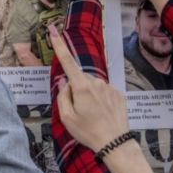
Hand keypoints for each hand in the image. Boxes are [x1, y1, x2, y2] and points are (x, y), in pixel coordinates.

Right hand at [50, 24, 129, 151]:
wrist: (115, 143)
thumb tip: (65, 84)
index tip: (53, 30)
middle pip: (79, 80)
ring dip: (89, 96)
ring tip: (93, 116)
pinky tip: (103, 115)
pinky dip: (100, 100)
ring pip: (92, 86)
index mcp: (81, 87)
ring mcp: (109, 87)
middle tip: (79, 112)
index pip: (67, 61)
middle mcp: (97, 82)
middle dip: (76, 90)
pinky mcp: (118, 94)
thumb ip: (62, 97)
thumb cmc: (88, 131)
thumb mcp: (67, 118)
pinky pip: (104, 92)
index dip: (59, 45)